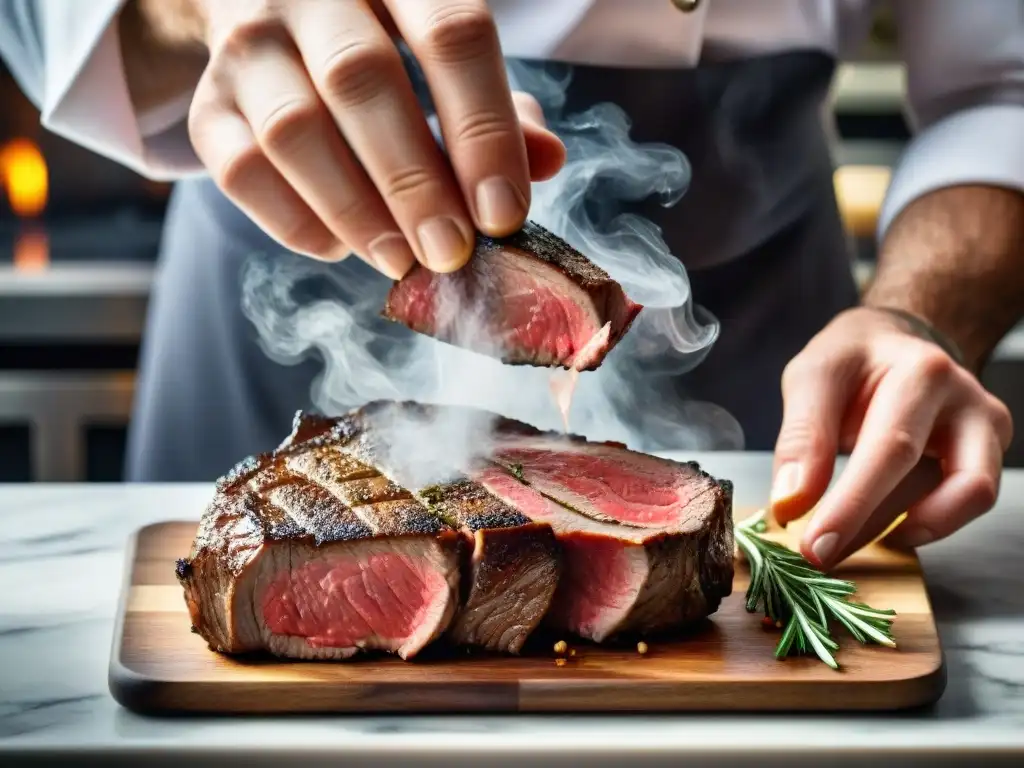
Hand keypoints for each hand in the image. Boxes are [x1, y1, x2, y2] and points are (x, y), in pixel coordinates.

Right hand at [173, 0, 565, 277]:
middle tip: (450, 252)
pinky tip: (340, 246)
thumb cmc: (386, 43)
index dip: (484, 130)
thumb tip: (547, 161)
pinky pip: (238, 169)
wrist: (275, 11)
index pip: (452, 35)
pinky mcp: (205, 100)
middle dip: (414, 182)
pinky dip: (294, 221)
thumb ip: (500, 107)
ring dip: (355, 210)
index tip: (503, 214)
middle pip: (362, 80)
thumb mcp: (447, 57)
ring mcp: (247, 41)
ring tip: (400, 260)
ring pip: (293, 128)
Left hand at [770, 306, 1012, 569]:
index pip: (890, 448)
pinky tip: (878, 527)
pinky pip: (963, 503)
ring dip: (898, 529)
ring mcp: (986, 428)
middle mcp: (966, 399)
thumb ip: (801, 436)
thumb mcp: (813, 378)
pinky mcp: (988, 455)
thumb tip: (791, 502)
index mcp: (921, 371)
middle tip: (820, 554)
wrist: (896, 343)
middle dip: (868, 523)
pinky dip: (920, 523)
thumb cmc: (853, 360)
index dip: (851, 504)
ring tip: (843, 540)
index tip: (814, 544)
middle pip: (928, 477)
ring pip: (963, 499)